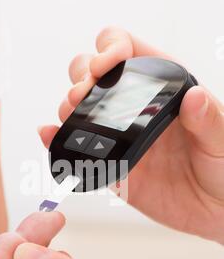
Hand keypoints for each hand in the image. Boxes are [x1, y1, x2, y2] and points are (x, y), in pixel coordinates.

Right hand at [38, 27, 223, 244]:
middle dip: (81, 76)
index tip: (104, 65)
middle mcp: (135, 107)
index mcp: (163, 88)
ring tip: (71, 114)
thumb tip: (194, 97)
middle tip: (83, 94)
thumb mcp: (222, 140)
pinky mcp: (110, 163)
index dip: (109, 47)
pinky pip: (78, 148)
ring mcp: (119, 134)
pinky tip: (51, 135)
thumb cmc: (223, 168)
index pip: (128, 50)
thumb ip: (209, 119)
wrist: (212, 211)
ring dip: (67, 105)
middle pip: (93, 73)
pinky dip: (58, 139)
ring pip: (80, 107)